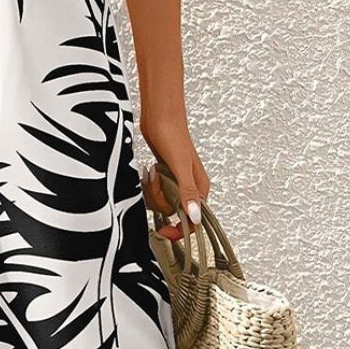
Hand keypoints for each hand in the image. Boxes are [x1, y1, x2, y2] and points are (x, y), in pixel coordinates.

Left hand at [140, 114, 210, 241]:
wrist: (159, 116)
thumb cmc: (173, 136)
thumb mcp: (180, 168)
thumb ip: (187, 193)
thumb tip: (195, 218)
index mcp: (200, 188)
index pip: (194, 221)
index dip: (180, 229)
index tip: (165, 231)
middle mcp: (190, 187)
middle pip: (174, 213)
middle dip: (160, 202)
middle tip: (156, 183)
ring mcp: (177, 182)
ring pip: (163, 203)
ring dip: (153, 192)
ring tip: (152, 174)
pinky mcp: (165, 176)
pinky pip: (156, 193)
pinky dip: (150, 186)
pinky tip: (149, 172)